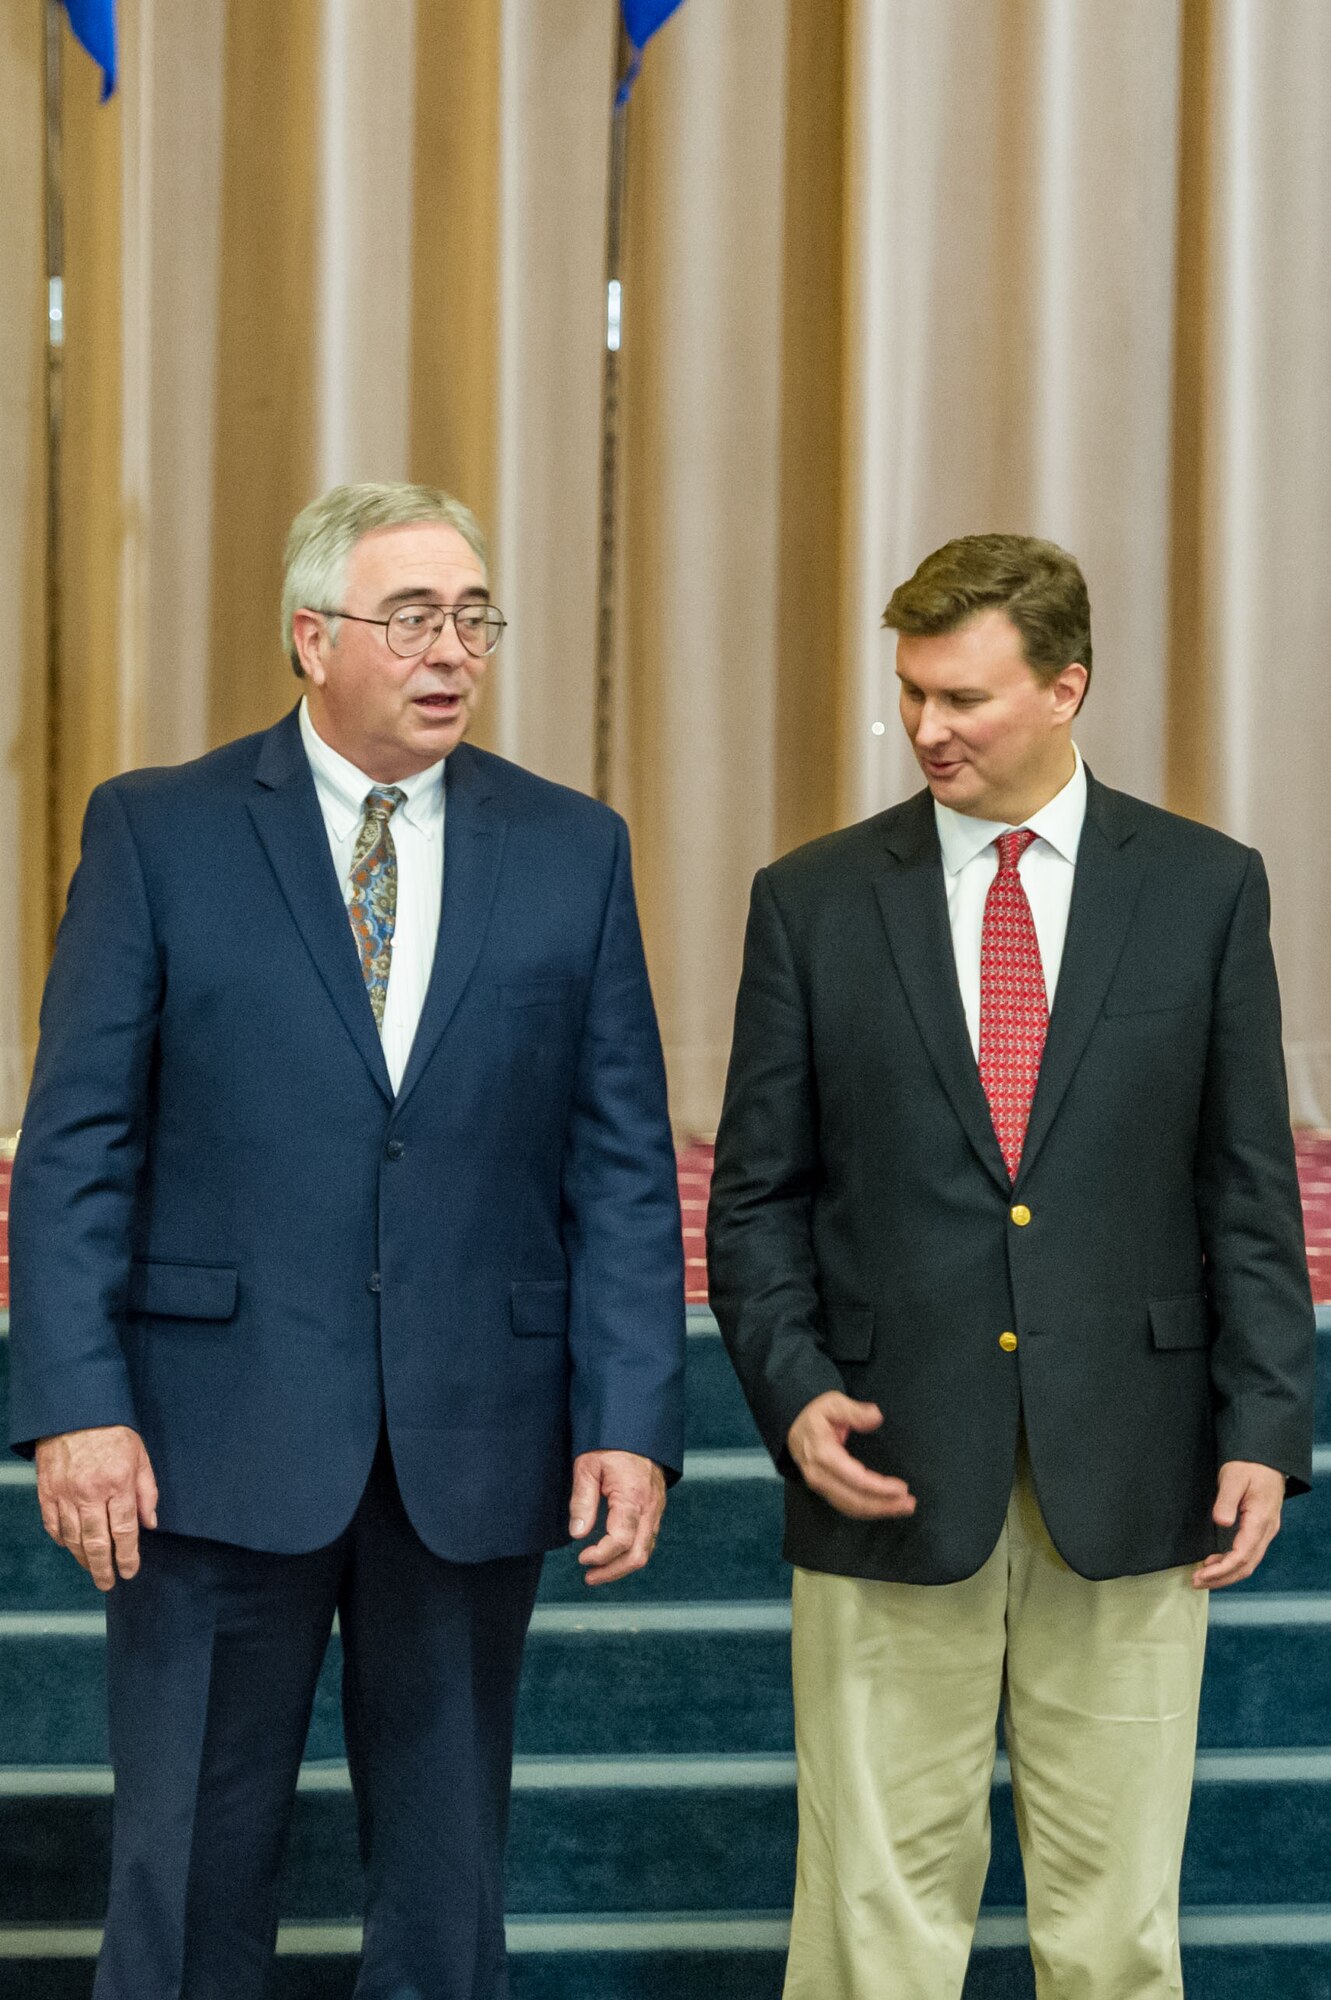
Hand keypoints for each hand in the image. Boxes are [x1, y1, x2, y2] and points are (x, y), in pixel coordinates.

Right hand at [35, 1426, 157, 1592]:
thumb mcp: (141, 1456)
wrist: (75, 1410)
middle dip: (103, 1567)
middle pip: (96, 1541)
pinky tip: (70, 1546)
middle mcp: (90, 1493)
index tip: (129, 1572)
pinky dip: (61, 1539)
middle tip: (108, 1583)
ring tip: (92, 1569)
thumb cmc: (113, 1431)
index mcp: (117, 1483)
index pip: (124, 1531)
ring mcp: (65, 1493)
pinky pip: (52, 1524)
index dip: (127, 1556)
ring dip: (83, 1558)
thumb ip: (147, 1491)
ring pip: (73, 1538)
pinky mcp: (47, 1491)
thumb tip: (150, 1524)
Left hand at [568, 1450, 665, 1586]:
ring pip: (646, 1550)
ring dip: (622, 1565)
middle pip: (638, 1555)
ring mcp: (657, 1509)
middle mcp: (650, 1507)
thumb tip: (578, 1535)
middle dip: (613, 1572)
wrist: (636, 1427)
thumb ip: (582, 1501)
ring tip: (597, 1571)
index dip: (601, 1556)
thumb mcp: (588, 1467)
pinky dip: (631, 1552)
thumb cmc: (609, 1444)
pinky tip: (613, 1554)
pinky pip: (648, 1539)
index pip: (620, 1541)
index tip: (581, 1558)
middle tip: (589, 1577)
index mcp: (633, 1497)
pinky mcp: (656, 1508)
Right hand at [787, 1392, 916, 1520]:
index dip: (879, 1487)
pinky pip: (846, 1506)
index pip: (855, 1479)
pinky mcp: (824, 1491)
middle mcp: (819, 1476)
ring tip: (903, 1508)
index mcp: (823, 1454)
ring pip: (850, 1507)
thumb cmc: (816, 1415)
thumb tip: (876, 1416)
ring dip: (878, 1511)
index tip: (902, 1488)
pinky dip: (867, 1510)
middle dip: (883, 1505)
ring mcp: (820, 1486)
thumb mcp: (833, 1403)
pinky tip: (884, 1508)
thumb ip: (854, 1410)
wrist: (792, 1426)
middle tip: (909, 1504)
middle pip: (854, 1499)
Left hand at [1192, 1460, 1284, 1589]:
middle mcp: (1266, 1530)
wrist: (1266, 1459)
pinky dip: (1231, 1563)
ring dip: (1226, 1574)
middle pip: (1246, 1566)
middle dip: (1221, 1578)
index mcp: (1260, 1520)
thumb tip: (1221, 1522)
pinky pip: (1248, 1554)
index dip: (1221, 1569)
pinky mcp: (1260, 1529)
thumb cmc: (1249, 1466)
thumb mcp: (1233, 1478)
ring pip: (1248, 1563)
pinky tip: (1215, 1563)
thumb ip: (1226, 1500)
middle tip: (1196, 1582)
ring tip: (1202, 1577)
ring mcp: (1265, 1531)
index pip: (1242, 1555)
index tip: (1201, 1574)